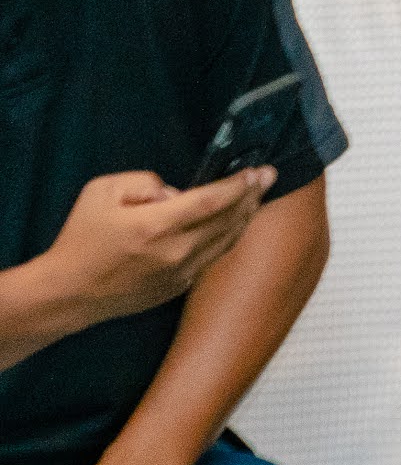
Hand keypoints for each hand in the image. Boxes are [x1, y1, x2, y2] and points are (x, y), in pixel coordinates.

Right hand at [16, 167, 269, 331]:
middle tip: (268, 177)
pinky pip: (212, 258)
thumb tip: (174, 192)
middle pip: (228, 220)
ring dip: (245, 217)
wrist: (68, 293)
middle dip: (252, 196)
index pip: (212, 200)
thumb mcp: (101, 192)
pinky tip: (232, 224)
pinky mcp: (178, 287)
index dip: (238, 185)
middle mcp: (175, 251)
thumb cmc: (80, 239)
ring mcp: (180, 273)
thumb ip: (143, 181)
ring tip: (257, 197)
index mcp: (156, 226)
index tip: (256, 171)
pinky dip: (227, 238)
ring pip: (226, 241)